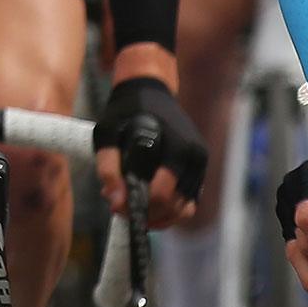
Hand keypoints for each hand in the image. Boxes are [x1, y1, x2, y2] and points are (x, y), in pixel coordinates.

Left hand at [93, 67, 206, 228]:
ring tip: (132, 203)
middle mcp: (194, 155)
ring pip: (185, 208)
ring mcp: (200, 162)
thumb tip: (116, 203)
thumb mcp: (106, 135)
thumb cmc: (124, 112)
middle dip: (147, 214)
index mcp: (175, 145)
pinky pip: (188, 200)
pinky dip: (170, 209)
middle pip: (175, 206)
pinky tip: (146, 201)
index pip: (162, 194)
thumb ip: (108, 169)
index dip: (138, 207)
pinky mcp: (199, 167)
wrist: (149, 90)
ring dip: (160, 215)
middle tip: (120, 206)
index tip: (116, 206)